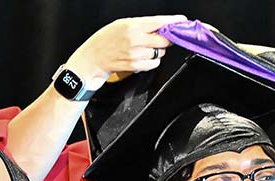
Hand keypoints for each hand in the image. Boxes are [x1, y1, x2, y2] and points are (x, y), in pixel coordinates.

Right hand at [64, 16, 185, 89]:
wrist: (93, 57)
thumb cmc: (106, 39)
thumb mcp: (122, 24)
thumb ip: (142, 25)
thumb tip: (162, 26)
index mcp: (132, 26)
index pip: (158, 22)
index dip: (173, 22)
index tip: (181, 20)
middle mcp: (135, 40)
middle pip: (163, 40)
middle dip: (164, 39)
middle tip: (159, 37)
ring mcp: (135, 54)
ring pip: (159, 53)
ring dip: (156, 51)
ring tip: (143, 48)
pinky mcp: (135, 66)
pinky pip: (153, 64)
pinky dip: (152, 61)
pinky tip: (142, 57)